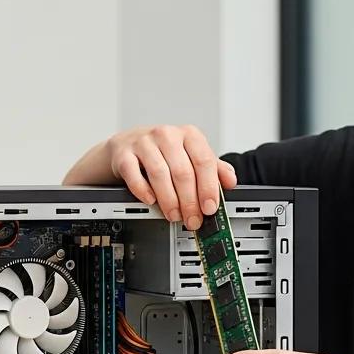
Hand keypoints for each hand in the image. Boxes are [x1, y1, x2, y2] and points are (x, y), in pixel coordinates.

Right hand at [104, 125, 237, 229]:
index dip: (208, 188)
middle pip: (182, 171)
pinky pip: (134, 174)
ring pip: (160, 174)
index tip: (210, 208)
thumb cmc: (163, 151)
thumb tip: (230, 181)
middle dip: (189, 201)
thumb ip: (212, 167)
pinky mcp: (124, 153)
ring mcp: (144, 142)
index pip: (204, 161)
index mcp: (189, 135)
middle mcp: (167, 135)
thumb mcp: (190, 155)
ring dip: (169, 200)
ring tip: (174, 215)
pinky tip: (150, 201)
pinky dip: (143, 190)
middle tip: (192, 219)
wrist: (128, 144)